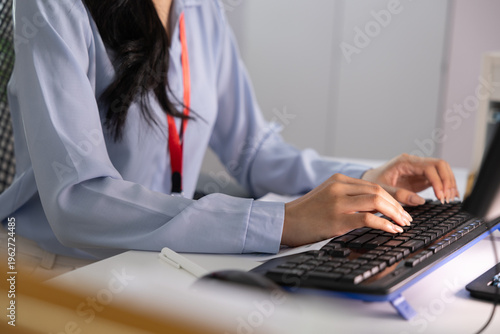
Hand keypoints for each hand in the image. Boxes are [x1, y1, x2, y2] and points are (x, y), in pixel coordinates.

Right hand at [281, 174, 411, 246]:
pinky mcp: (336, 219)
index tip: (405, 206)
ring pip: (376, 201)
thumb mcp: (327, 196)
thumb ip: (348, 196)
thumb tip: (375, 205)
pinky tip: (391, 230)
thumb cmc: (307, 212)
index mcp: (339, 180)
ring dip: (395, 213)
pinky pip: (368, 219)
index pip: (374, 184)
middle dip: (398, 205)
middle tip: (407, 217)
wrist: (285, 221)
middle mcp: (339, 187)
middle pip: (378, 191)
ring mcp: (338, 202)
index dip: (394, 196)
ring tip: (403, 223)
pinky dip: (384, 225)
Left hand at [361, 154, 458, 204]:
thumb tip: (420, 201)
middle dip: (447, 181)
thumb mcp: (382, 189)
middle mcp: (414, 162)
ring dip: (449, 183)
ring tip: (450, 198)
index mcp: (404, 162)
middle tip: (448, 198)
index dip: (438, 181)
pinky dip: (446, 186)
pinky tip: (449, 196)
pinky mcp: (422, 176)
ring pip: (442, 170)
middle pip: (440, 165)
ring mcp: (419, 169)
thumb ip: (399, 194)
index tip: (440, 196)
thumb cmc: (373, 182)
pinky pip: (439, 178)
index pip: (429, 167)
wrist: (369, 180)